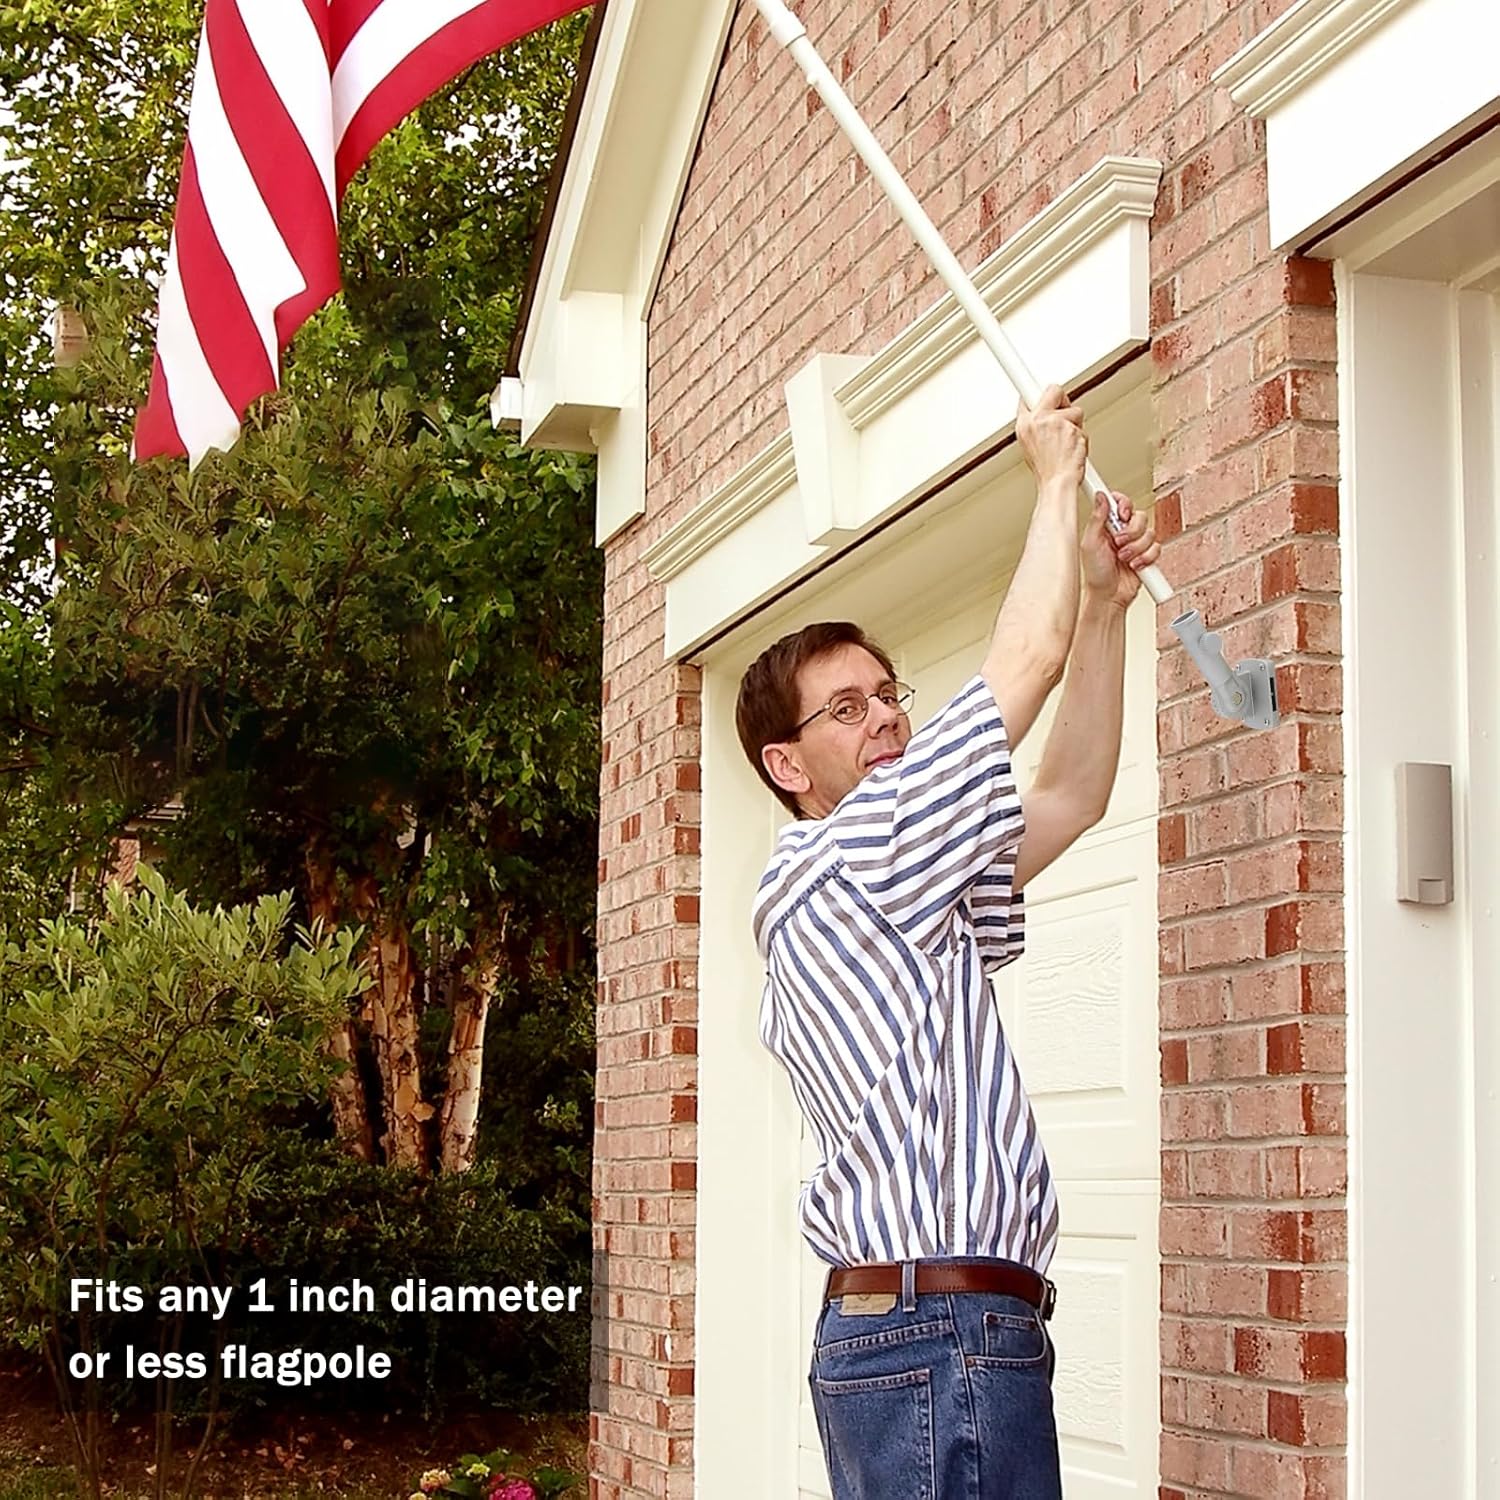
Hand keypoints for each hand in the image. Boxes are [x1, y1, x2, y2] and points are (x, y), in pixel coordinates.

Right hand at [1016, 385, 1085, 491]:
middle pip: (1054, 390)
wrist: (1057, 483)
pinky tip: (1073, 449)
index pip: (1026, 397)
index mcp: (1024, 424)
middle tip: (1063, 419)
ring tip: (1068, 443)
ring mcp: (1055, 422)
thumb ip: (1036, 424)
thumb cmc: (1047, 469)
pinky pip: (1082, 426)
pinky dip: (1082, 438)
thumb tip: (1040, 411)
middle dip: (1063, 400)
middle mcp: (1038, 420)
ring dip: (1075, 425)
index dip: (1030, 386)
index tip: (1023, 370)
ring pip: (1074, 411)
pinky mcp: (1071, 428)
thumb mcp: (1031, 445)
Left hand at [1081, 491, 1159, 607]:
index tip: (1120, 515)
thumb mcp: (1090, 544)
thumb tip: (1100, 496)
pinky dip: (1146, 557)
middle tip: (1119, 543)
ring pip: (1149, 532)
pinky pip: (1157, 547)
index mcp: (1107, 525)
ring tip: (1124, 558)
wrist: (1109, 596)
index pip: (1120, 502)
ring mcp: (1137, 543)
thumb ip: (1096, 519)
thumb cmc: (1096, 573)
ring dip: (1136, 547)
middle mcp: (1123, 531)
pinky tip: (1135, 565)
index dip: (1124, 504)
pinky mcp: (1147, 555)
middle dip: (1131, 531)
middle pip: (1139, 516)